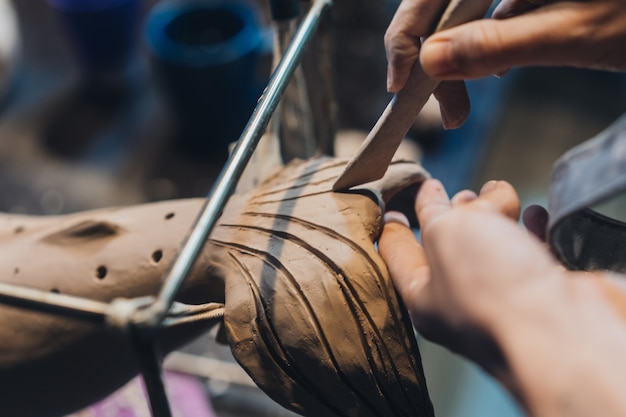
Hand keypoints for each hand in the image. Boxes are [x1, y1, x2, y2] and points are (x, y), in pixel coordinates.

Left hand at [379, 179, 625, 415]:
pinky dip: (531, 229)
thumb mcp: (446, 233)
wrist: (562, 334)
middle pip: (448, 248)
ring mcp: (505, 300)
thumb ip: (443, 211)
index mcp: (423, 297)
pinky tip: (533, 213)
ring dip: (492, 216)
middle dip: (446, 215)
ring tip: (493, 190)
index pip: (398, 254)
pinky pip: (532, 254)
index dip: (393, 227)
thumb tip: (468, 198)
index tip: (390, 208)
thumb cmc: (490, 288)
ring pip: (492, 249)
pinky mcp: (545, 295)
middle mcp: (461, 303)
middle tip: (448, 192)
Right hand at [385, 0, 625, 125]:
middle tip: (444, 108)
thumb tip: (431, 60)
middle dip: (433, 56)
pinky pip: (487, 11)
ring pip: (461, 10)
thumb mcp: (572, 32)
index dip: (407, 37)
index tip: (402, 85)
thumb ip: (496, 43)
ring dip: (455, 56)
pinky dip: (480, 45)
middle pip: (441, 2)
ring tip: (461, 101)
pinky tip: (490, 69)